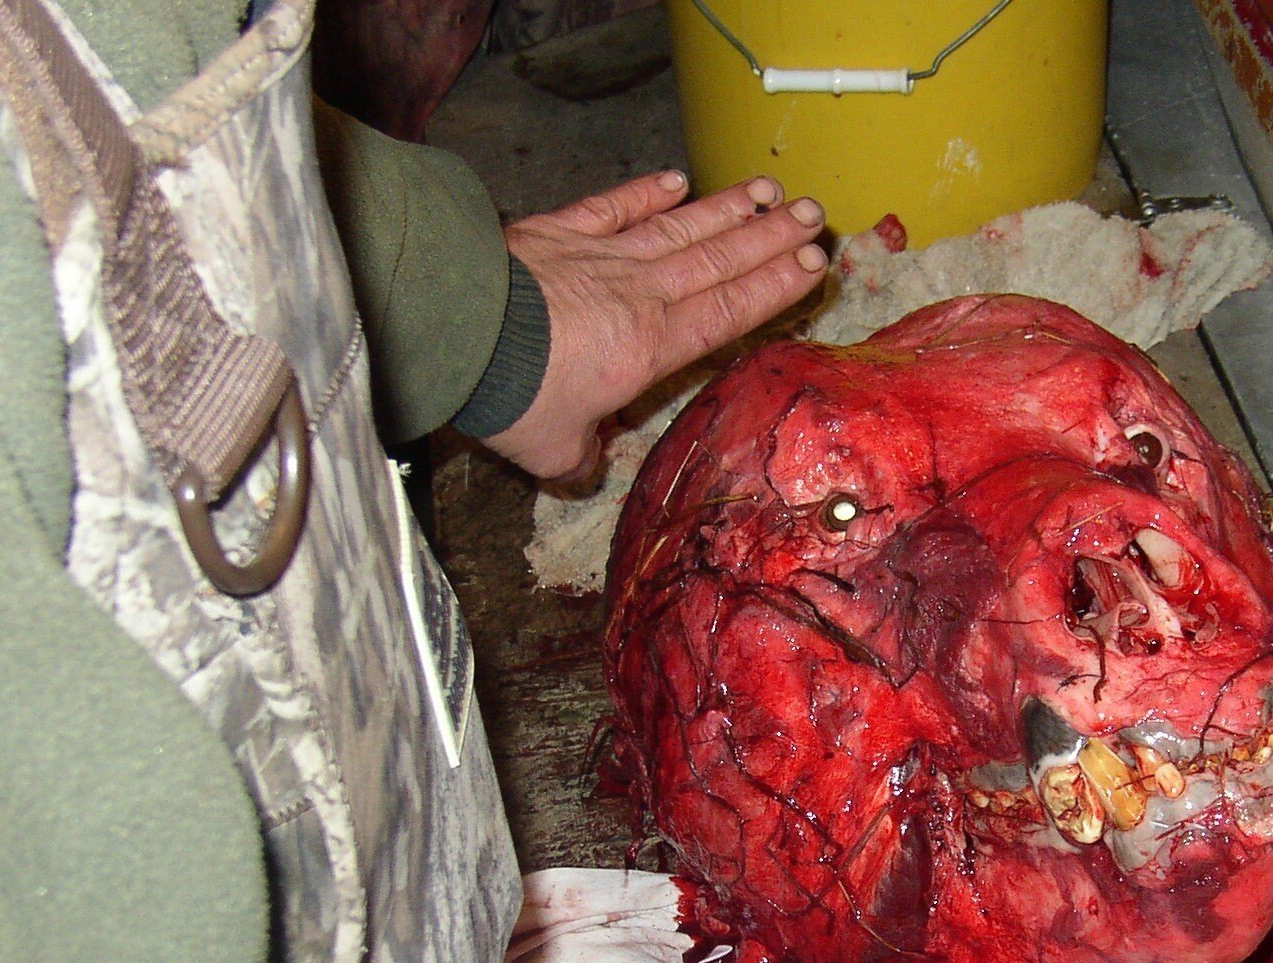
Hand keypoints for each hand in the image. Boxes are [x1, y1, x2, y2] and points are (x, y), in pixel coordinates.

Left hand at [485, 170, 827, 481]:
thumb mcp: (552, 448)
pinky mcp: (560, 230)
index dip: (774, 288)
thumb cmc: (514, 395)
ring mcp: (601, 255)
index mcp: (650, 346)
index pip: (727, 311)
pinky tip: (677, 180)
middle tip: (814, 215)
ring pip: (680, 228)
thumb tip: (582, 472)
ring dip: (727, 209)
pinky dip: (645, 192)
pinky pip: (612, 205)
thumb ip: (578, 458)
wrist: (458, 334)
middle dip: (770, 237)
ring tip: (768, 190)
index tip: (813, 265)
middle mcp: (639, 292)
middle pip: (719, 260)